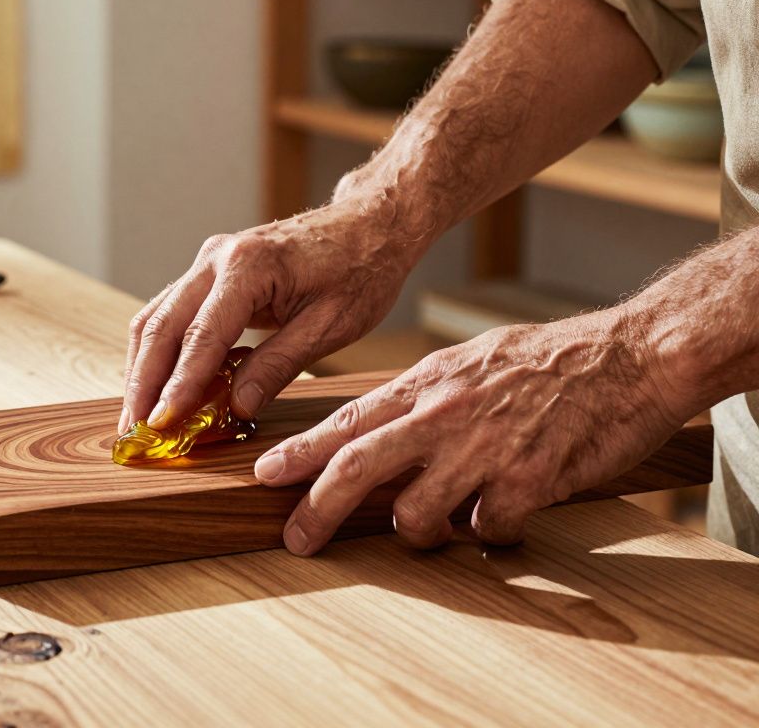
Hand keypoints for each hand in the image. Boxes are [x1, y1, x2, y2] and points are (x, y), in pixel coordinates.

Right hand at [120, 203, 420, 434]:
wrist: (368, 225)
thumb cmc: (360, 270)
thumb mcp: (330, 325)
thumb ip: (278, 365)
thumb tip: (236, 407)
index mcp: (249, 265)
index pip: (202, 335)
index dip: (179, 384)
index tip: (162, 423)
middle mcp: (216, 258)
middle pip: (161, 325)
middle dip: (143, 382)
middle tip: (133, 430)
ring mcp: (207, 262)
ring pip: (155, 319)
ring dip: (141, 369)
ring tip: (135, 416)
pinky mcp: (208, 274)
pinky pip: (171, 315)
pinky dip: (159, 353)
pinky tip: (157, 387)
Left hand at [255, 311, 693, 554]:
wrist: (629, 355)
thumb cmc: (547, 360)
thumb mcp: (467, 363)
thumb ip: (420, 399)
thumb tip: (375, 431)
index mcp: (425, 383)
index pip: (346, 422)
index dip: (300, 453)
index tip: (264, 474)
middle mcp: (444, 414)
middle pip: (357, 468)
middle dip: (315, 509)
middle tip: (295, 539)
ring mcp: (484, 447)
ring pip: (415, 514)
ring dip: (415, 532)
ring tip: (431, 526)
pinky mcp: (527, 479)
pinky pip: (486, 530)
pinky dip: (488, 535)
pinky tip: (502, 518)